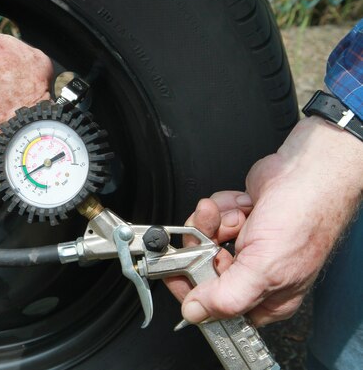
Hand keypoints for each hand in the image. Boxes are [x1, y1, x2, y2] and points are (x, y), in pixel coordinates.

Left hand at [165, 116, 362, 325]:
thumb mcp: (264, 268)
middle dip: (204, 246)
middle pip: (203, 269)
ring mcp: (247, 245)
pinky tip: (242, 205)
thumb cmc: (303, 218)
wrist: (307, 172)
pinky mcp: (238, 220)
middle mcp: (255, 273)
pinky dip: (222, 207)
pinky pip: (211, 219)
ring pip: (204, 240)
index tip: (177, 272)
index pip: (217, 308)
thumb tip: (196, 313)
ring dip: (214, 223)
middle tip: (214, 235)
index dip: (194, 290)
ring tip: (236, 215)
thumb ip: (226, 296)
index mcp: (266, 297)